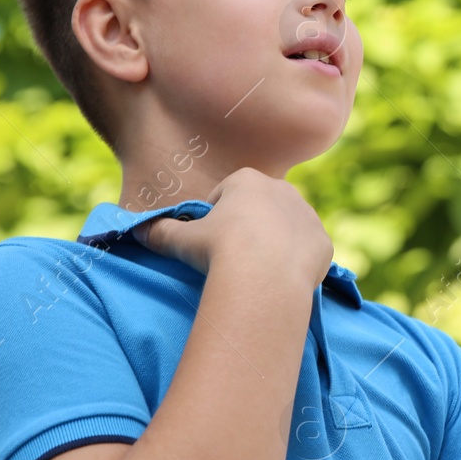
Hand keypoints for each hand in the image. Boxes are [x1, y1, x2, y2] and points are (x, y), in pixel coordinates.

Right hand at [132, 166, 332, 285]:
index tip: (212, 240)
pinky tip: (281, 278)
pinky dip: (297, 262)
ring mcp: (307, 215)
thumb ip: (159, 232)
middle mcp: (283, 190)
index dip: (217, 217)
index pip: (228, 194)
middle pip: (261, 207)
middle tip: (235, 257)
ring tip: (258, 271)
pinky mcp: (324, 242)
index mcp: (248, 180)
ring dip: (276, 243)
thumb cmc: (219, 250)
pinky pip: (308, 250)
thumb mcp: (181, 240)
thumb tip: (136, 230)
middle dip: (250, 227)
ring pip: (288, 227)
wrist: (264, 277)